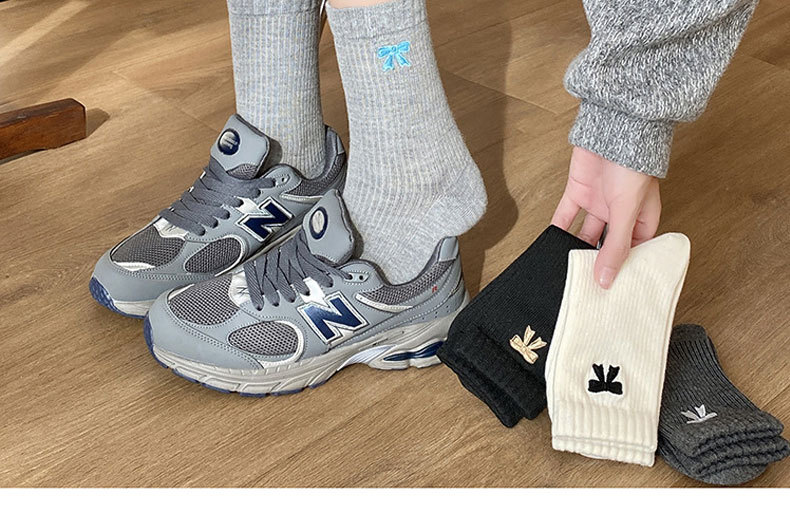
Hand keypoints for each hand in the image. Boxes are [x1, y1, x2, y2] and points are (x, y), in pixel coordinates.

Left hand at [551, 146, 660, 288]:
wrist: (614, 128)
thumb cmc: (633, 164)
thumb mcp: (627, 211)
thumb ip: (616, 247)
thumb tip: (605, 280)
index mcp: (642, 217)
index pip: (635, 249)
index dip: (625, 267)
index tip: (613, 289)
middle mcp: (620, 212)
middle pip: (607, 243)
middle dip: (597, 261)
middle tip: (586, 284)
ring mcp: (598, 201)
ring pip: (585, 231)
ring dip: (575, 247)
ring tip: (566, 269)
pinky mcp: (578, 191)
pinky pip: (566, 214)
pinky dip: (557, 227)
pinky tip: (550, 243)